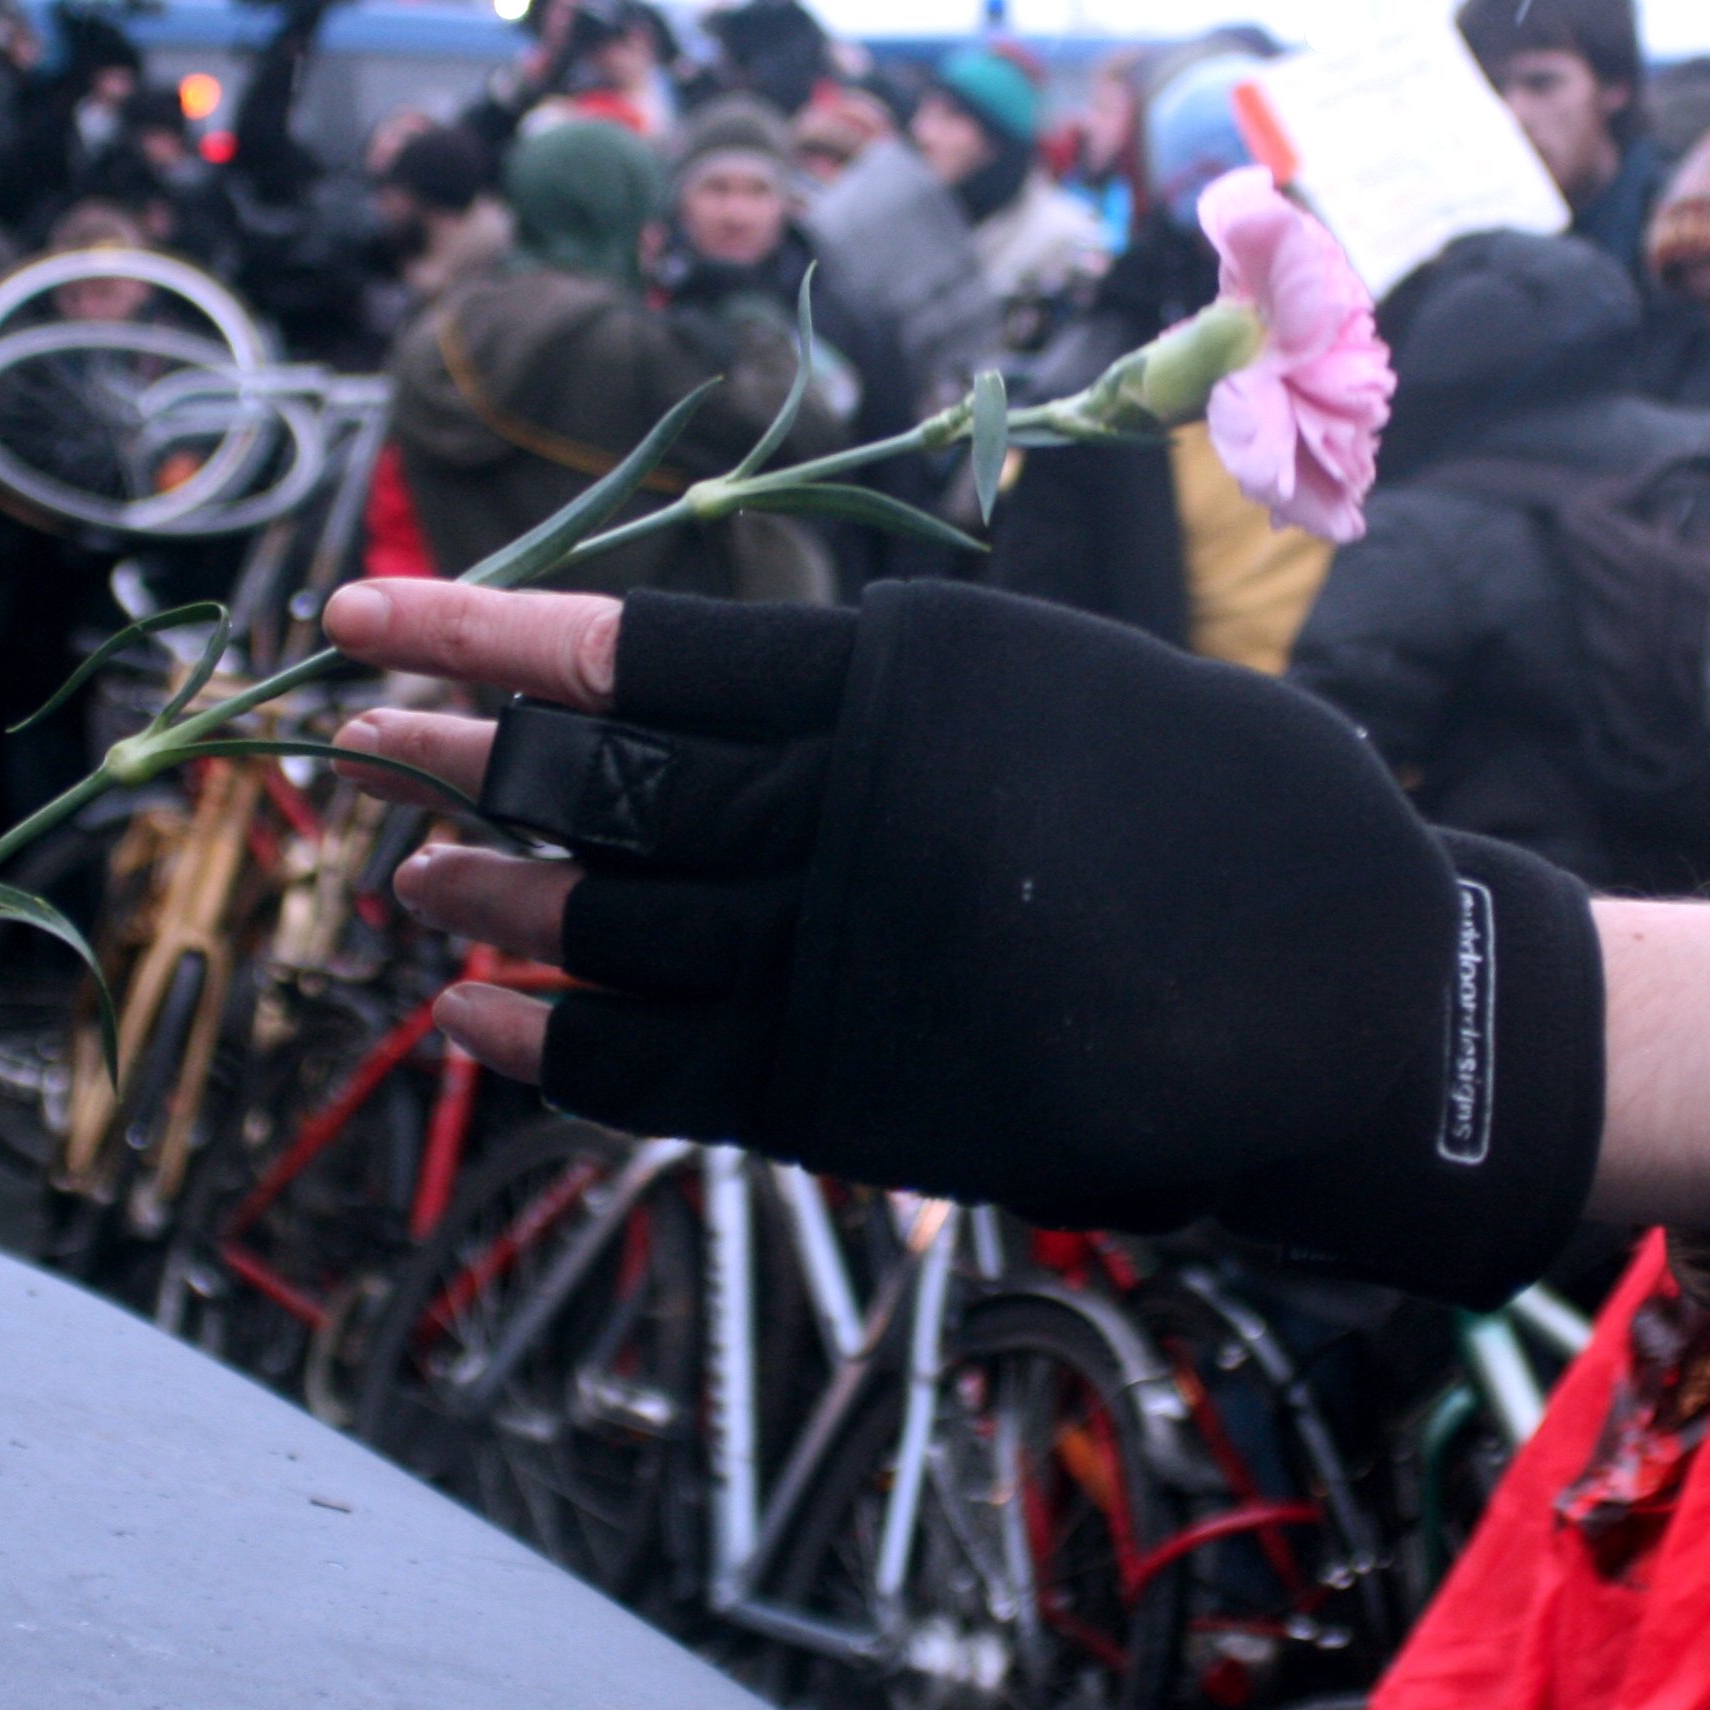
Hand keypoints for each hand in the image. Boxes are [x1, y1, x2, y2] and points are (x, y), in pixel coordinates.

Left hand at [321, 577, 1613, 1307]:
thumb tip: (799, 701)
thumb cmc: (1246, 825)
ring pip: (608, 923)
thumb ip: (926, 700)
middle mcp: (848, 809)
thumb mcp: (1082, 690)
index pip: (643, 651)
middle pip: (595, 790)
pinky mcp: (851, 1091)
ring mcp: (842, 953)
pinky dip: (549, 1043)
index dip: (485, 638)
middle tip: (347, 742)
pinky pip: (652, 1069)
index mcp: (907, 676)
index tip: (365, 618)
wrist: (1362, 1007)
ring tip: (405, 879)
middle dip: (453, 765)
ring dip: (489, 900)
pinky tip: (473, 1019)